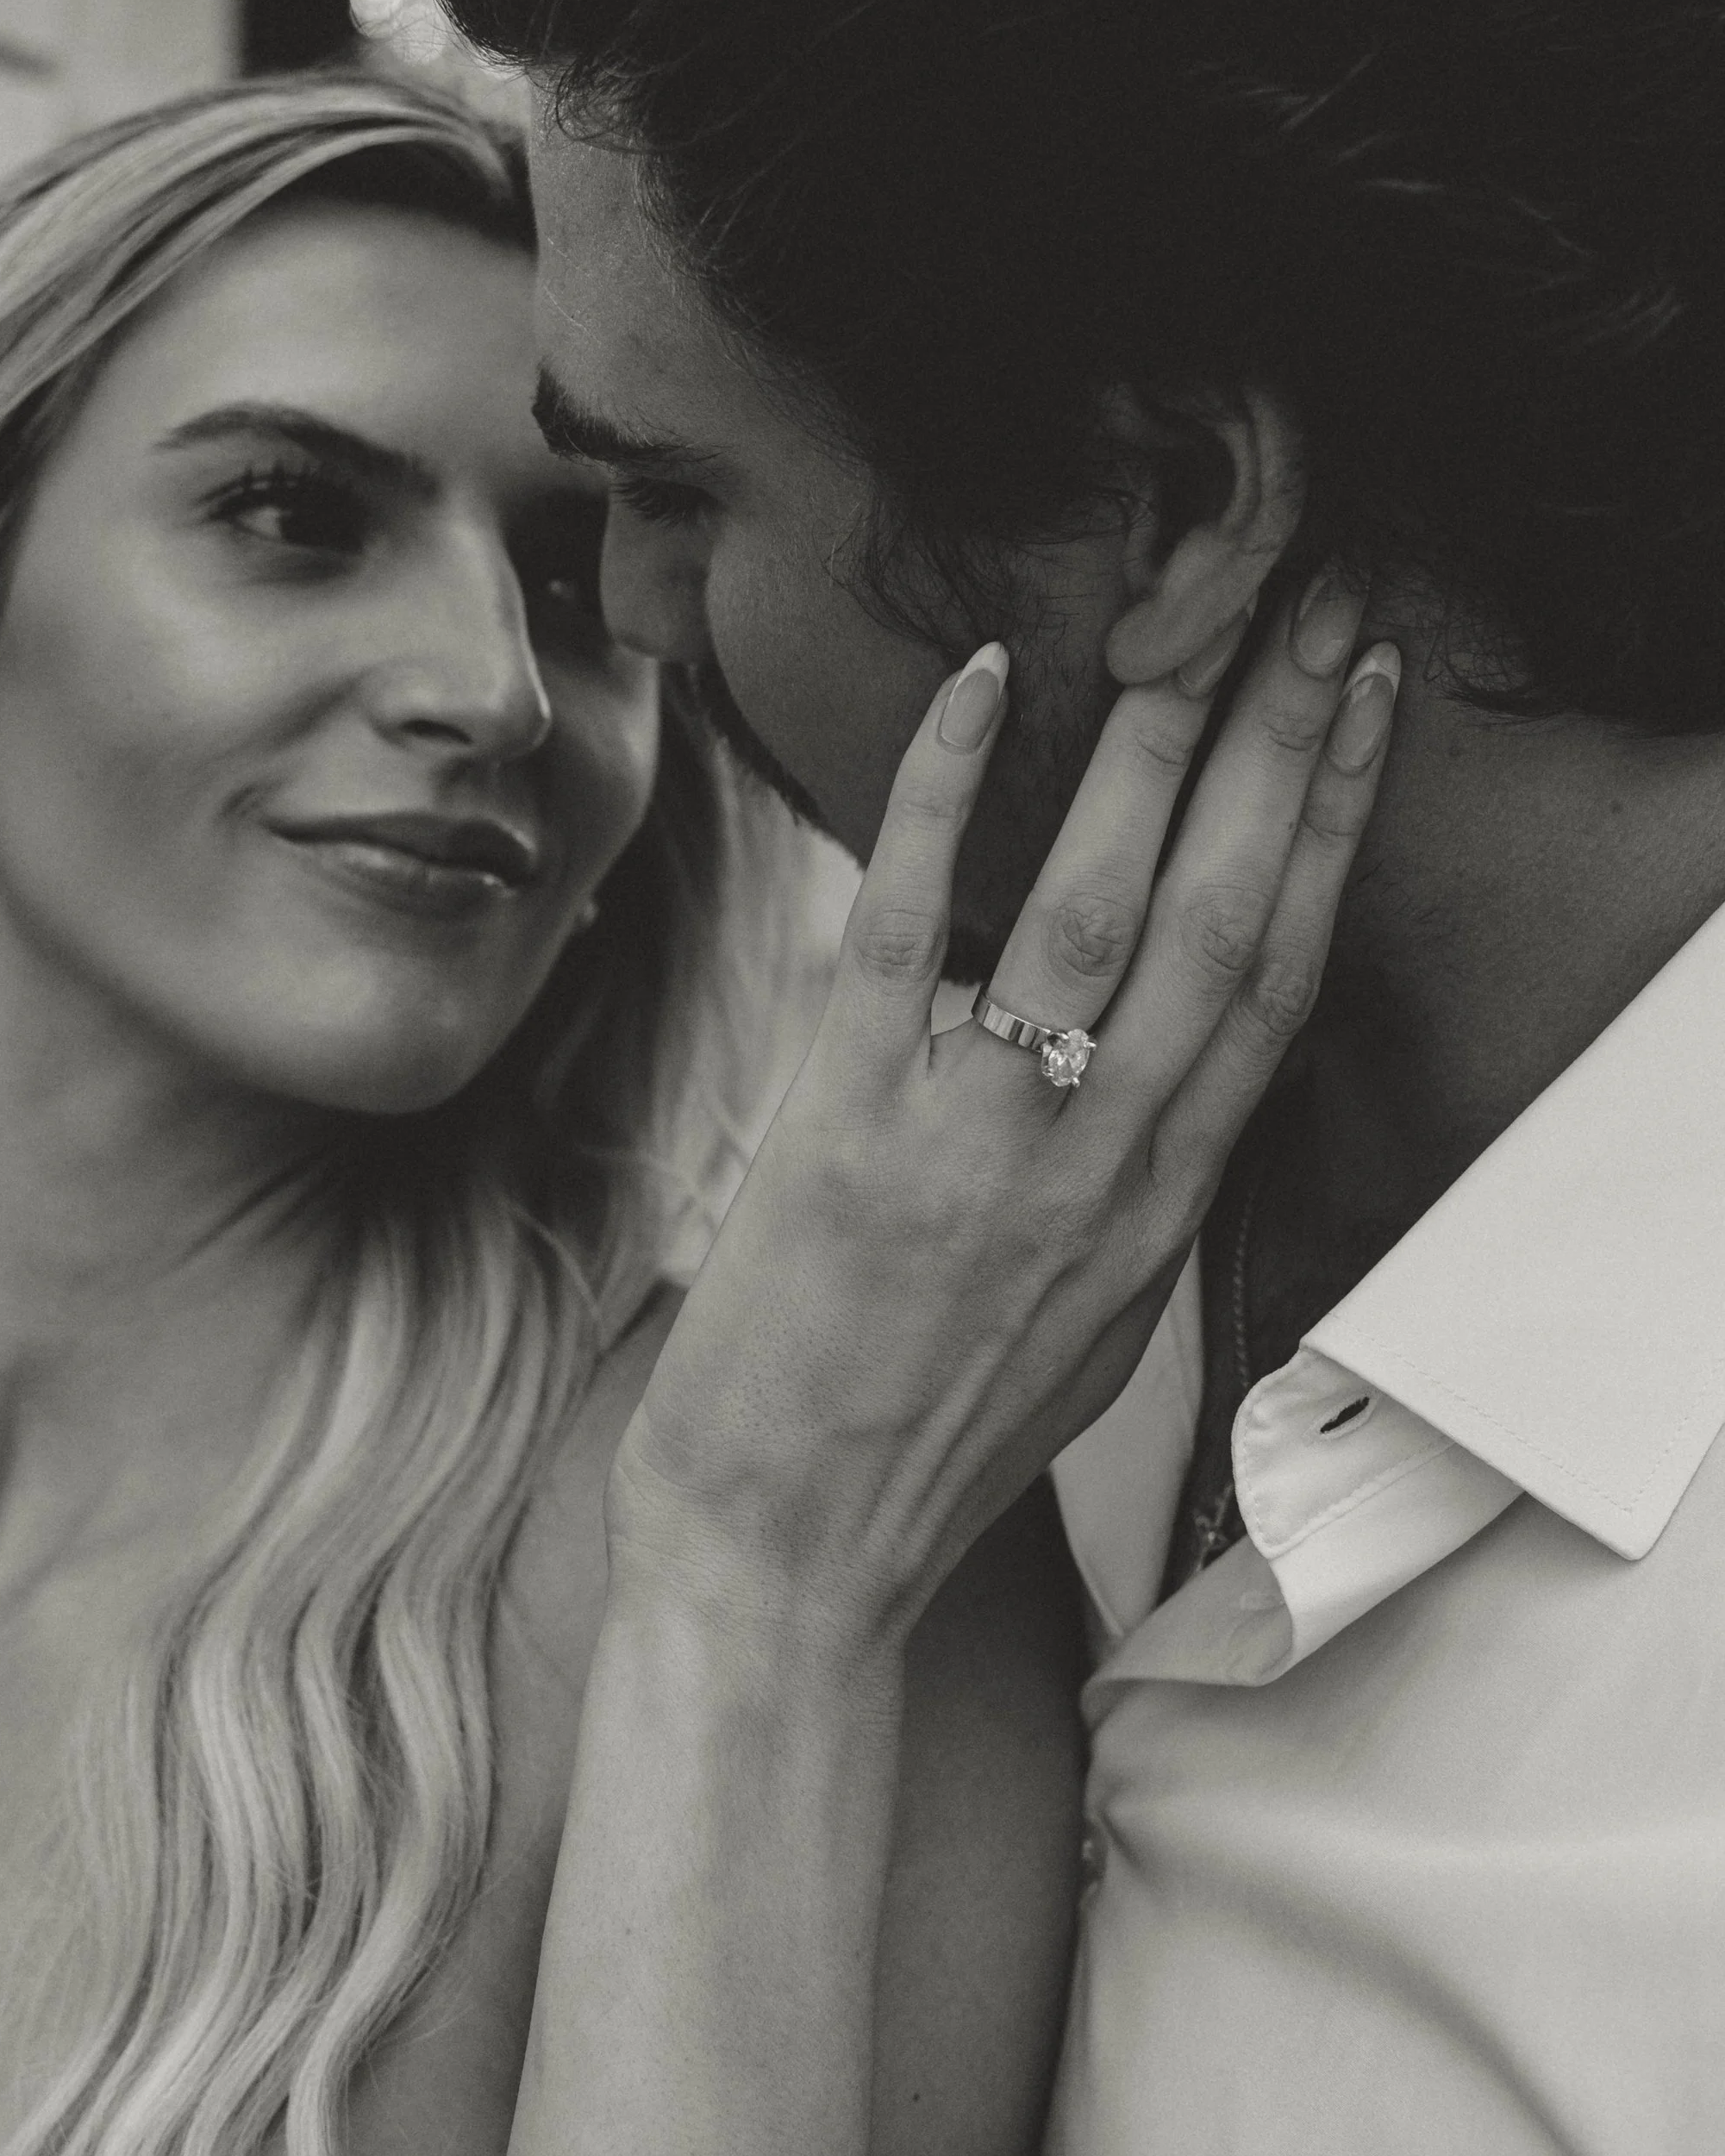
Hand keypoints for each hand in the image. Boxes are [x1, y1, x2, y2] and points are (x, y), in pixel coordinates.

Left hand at [611, 578, 1399, 1648]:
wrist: (791, 1550)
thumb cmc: (931, 1429)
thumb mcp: (1091, 1314)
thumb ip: (1137, 1177)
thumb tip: (1159, 1056)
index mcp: (1165, 1199)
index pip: (1282, 975)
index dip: (1335, 826)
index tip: (1365, 706)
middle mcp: (1103, 1161)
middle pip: (1231, 919)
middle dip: (1285, 749)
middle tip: (1317, 605)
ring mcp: (981, 1135)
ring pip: (1101, 908)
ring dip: (1157, 752)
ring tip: (1191, 624)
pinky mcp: (850, 1117)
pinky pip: (914, 923)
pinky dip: (951, 794)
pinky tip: (984, 684)